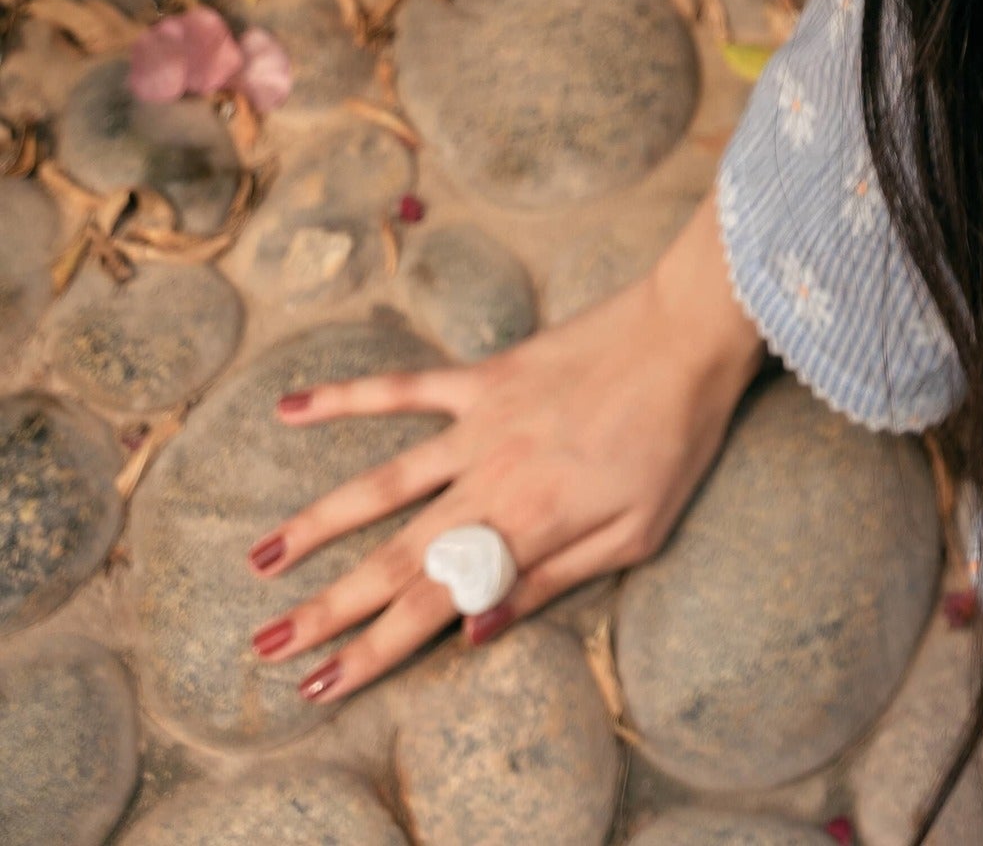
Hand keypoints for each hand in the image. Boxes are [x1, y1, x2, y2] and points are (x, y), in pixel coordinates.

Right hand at [244, 193, 762, 706]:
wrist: (690, 333)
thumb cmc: (674, 442)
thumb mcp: (636, 536)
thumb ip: (552, 582)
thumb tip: (472, 632)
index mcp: (526, 527)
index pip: (432, 604)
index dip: (372, 649)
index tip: (317, 684)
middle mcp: (489, 480)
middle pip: (393, 556)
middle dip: (326, 607)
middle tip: (266, 642)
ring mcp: (480, 424)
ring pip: (380, 482)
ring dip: (315, 521)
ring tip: (258, 556)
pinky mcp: (485, 377)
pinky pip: (405, 389)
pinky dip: (345, 397)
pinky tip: (291, 407)